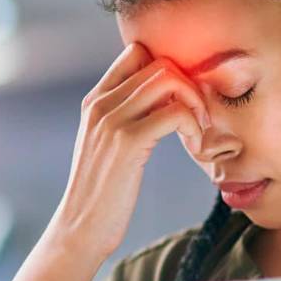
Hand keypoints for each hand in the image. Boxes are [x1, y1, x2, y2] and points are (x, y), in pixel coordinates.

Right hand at [52, 42, 211, 256]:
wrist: (80, 227)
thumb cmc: (102, 193)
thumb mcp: (107, 146)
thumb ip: (124, 119)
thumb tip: (159, 104)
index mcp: (95, 100)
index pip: (136, 52)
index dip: (169, 70)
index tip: (182, 101)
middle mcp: (101, 103)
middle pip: (159, 63)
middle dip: (189, 86)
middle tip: (199, 119)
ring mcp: (112, 120)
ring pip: (169, 79)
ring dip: (195, 103)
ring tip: (198, 133)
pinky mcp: (128, 142)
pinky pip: (175, 112)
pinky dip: (194, 126)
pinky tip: (195, 147)